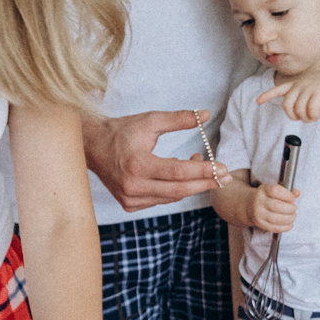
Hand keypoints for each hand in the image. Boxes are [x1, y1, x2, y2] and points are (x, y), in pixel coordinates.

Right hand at [82, 110, 217, 211]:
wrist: (92, 147)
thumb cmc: (121, 131)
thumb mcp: (150, 121)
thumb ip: (179, 119)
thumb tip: (205, 114)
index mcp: (137, 164)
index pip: (179, 172)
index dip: (204, 170)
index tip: (223, 167)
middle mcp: (133, 186)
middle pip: (179, 190)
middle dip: (205, 183)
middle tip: (226, 177)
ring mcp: (130, 198)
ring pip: (171, 197)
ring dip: (191, 185)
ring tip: (204, 168)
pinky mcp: (129, 205)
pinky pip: (161, 200)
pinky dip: (174, 190)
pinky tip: (180, 176)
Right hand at [248, 181, 298, 232]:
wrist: (249, 205)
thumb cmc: (265, 197)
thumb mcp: (273, 190)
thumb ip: (287, 191)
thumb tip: (297, 193)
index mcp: (263, 190)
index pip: (275, 191)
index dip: (287, 195)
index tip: (293, 198)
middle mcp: (259, 202)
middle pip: (276, 206)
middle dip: (290, 208)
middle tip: (294, 208)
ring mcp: (259, 214)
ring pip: (276, 219)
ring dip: (289, 218)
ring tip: (293, 216)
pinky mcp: (261, 224)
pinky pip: (275, 228)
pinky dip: (285, 227)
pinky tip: (290, 223)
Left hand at [255, 66, 319, 122]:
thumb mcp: (309, 87)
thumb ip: (299, 94)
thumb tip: (293, 111)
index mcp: (296, 84)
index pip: (278, 89)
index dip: (267, 95)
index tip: (258, 101)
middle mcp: (300, 85)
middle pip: (286, 105)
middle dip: (292, 115)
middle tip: (301, 118)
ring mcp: (309, 88)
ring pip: (298, 109)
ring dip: (304, 118)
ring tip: (311, 117)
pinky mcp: (318, 92)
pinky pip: (311, 110)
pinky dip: (312, 116)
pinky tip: (316, 115)